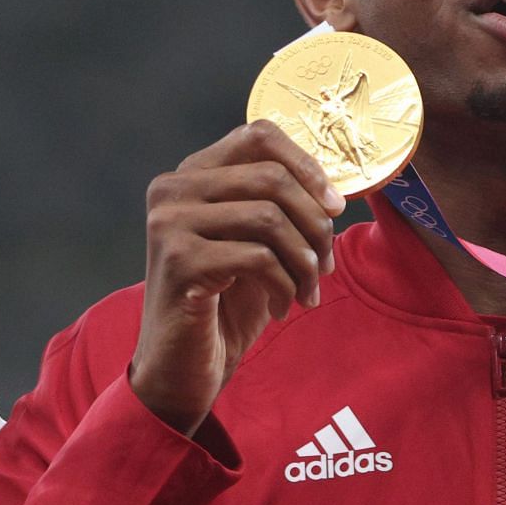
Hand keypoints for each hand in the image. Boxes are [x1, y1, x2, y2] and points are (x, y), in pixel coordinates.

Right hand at [130, 122, 343, 435]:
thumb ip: (281, 208)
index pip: (258, 135)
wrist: (181, 369)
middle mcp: (172, 190)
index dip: (307, 165)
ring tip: (306, 292)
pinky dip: (284, 286)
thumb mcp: (257, 246)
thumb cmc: (225, 307)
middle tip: (325, 266)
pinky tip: (280, 309)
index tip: (334, 208)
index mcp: (190, 175)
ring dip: (304, 261)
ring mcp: (169, 224)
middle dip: (314, 224)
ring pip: (269, 217)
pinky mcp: (178, 261)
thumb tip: (336, 193)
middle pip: (271, 177)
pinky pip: (258, 257)